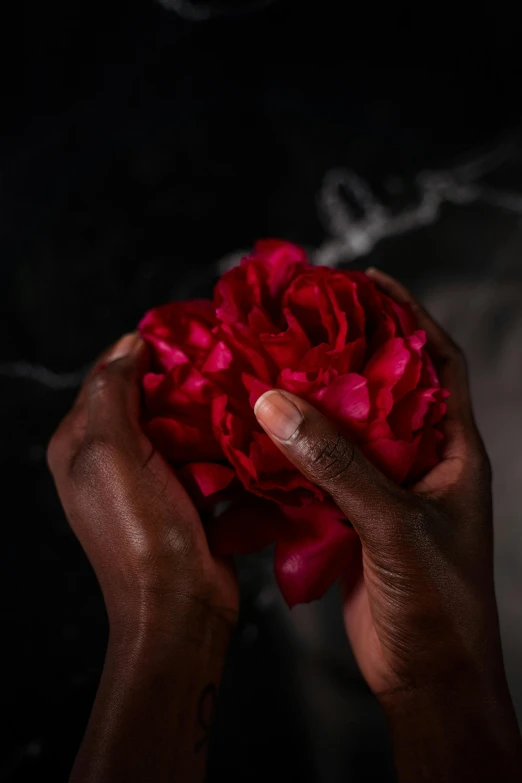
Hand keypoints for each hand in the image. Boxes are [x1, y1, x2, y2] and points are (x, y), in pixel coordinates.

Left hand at [48, 332, 237, 635]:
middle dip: (183, 379)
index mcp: (80, 443)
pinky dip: (221, 441)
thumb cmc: (141, 533)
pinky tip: (247, 428)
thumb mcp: (112, 454)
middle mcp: (109, 457)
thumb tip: (131, 342)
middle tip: (224, 359)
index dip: (144, 351)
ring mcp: (148, 478)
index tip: (190, 334)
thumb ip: (113, 393)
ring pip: (179, 423)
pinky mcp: (183, 494)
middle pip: (147, 397)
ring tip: (242, 387)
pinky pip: (202, 454)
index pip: (108, 375)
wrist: (179, 608)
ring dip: (207, 409)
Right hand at [254, 271, 521, 780]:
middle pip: (379, 390)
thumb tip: (275, 402)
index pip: (437, 362)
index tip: (366, 280)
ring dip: (307, 406)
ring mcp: (383, 491)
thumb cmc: (438, 605)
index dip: (407, 314)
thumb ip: (336, 464)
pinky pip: (316, 474)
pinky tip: (256, 440)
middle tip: (297, 321)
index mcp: (452, 450)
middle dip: (342, 353)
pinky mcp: (350, 520)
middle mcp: (418, 463)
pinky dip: (288, 456)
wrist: (429, 680)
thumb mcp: (395, 524)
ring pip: (341, 432)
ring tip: (266, 370)